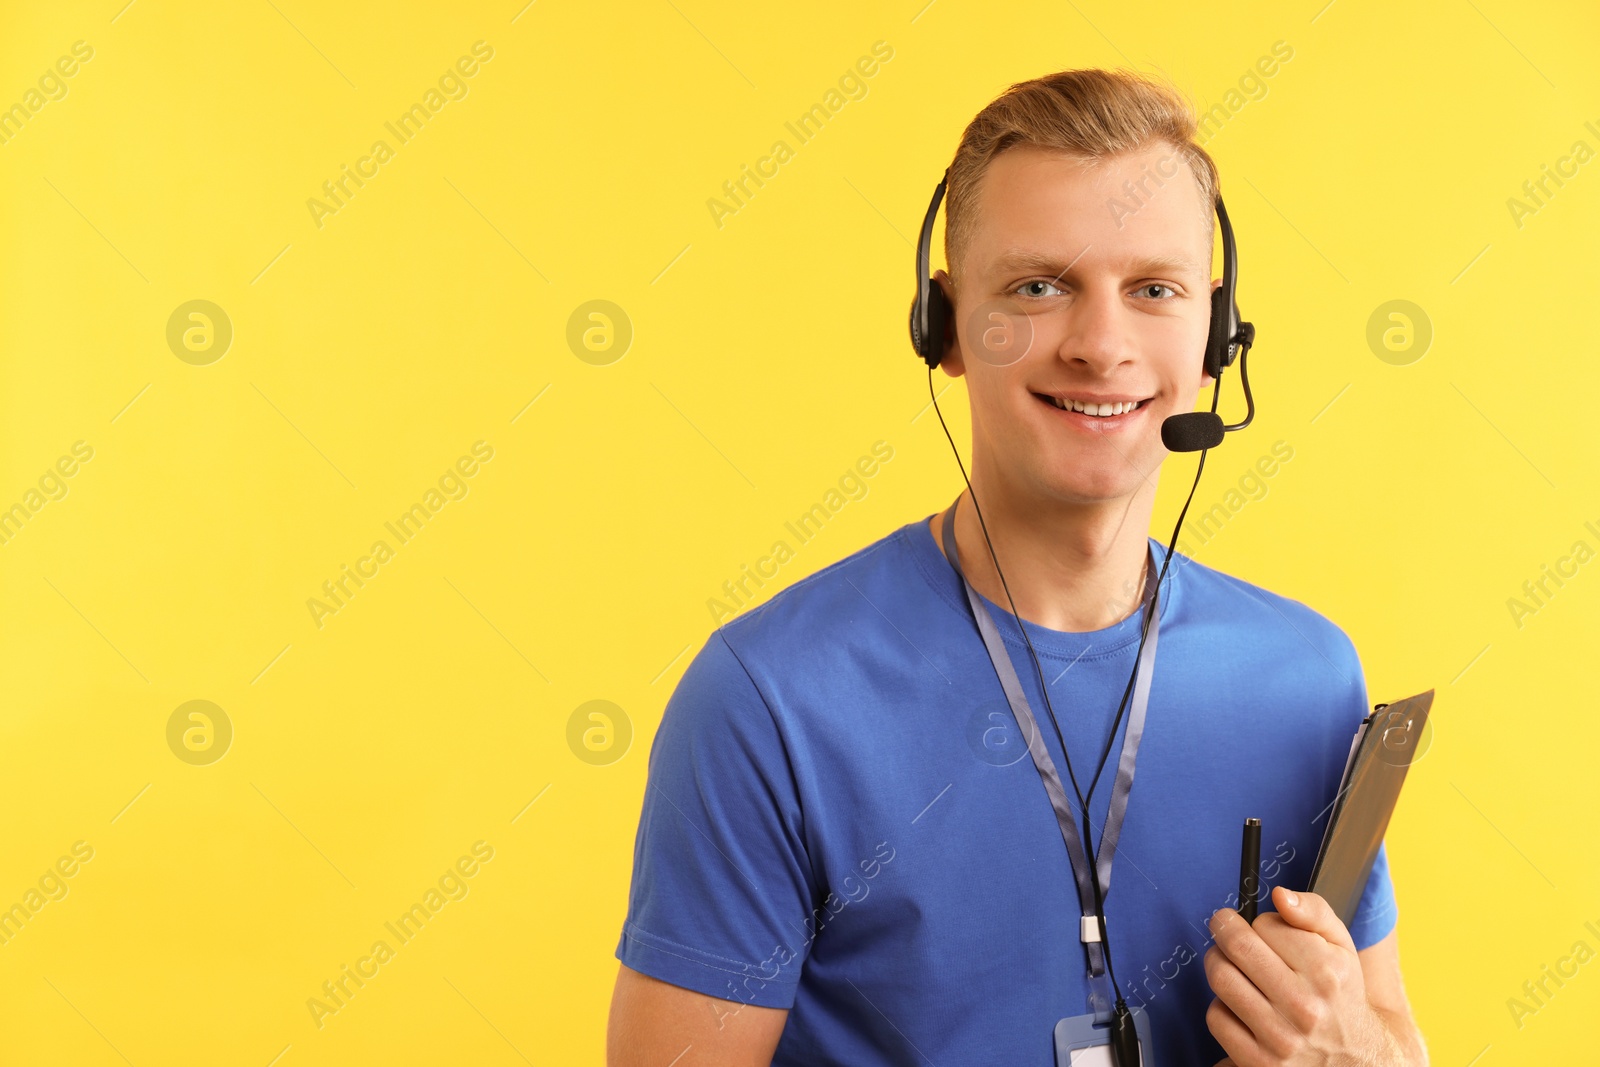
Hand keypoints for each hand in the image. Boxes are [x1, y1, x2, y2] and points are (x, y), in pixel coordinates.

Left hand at [1203, 886, 1401, 1065]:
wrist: (1356, 1056)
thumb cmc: (1340, 993)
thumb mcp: (1341, 946)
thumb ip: (1314, 911)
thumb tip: (1281, 896)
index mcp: (1327, 973)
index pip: (1265, 925)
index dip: (1259, 922)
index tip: (1262, 929)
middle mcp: (1304, 1007)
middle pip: (1236, 948)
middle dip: (1225, 931)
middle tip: (1226, 929)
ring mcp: (1281, 1039)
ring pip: (1221, 979)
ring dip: (1220, 965)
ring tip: (1233, 966)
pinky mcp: (1258, 1063)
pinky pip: (1216, 1018)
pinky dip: (1222, 1006)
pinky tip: (1241, 1006)